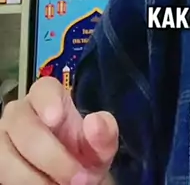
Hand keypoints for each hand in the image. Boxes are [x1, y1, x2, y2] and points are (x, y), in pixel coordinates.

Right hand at [0, 76, 117, 183]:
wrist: (71, 181)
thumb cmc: (83, 156)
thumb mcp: (100, 148)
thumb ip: (104, 133)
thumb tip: (94, 122)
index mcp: (48, 98)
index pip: (42, 89)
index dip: (48, 101)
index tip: (56, 119)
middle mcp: (19, 115)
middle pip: (23, 127)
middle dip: (52, 157)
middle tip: (79, 180)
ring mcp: (2, 141)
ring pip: (6, 158)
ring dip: (33, 180)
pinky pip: (2, 178)